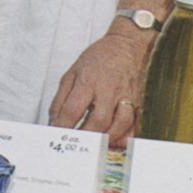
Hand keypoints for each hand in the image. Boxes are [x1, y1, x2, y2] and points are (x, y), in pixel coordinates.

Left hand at [48, 28, 153, 148]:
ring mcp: (126, 98)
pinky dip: (125, 138)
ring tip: (93, 146)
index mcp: (89, 80)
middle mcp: (109, 90)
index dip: (63, 127)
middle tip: (75, 146)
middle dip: (85, 138)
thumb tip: (54, 122)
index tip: (56, 137)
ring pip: (119, 126)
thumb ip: (61, 99)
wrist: (127, 45)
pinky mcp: (138, 104)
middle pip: (98, 121)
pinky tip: (114, 141)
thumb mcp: (73, 72)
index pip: (73, 110)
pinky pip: (134, 126)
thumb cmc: (100, 58)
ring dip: (105, 140)